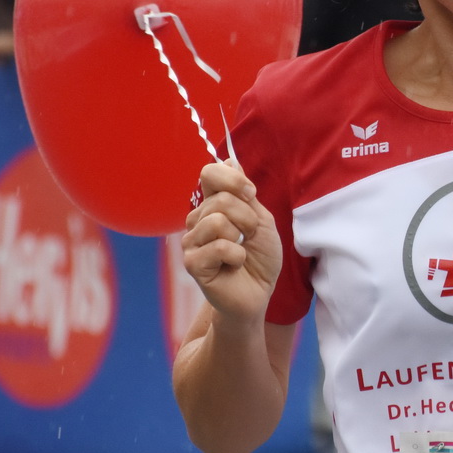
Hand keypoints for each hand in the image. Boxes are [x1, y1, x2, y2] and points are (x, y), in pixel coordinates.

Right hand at [182, 159, 281, 325]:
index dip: (233, 179)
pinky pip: (219, 246)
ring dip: (241, 237)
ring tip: (241, 252)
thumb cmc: (260, 258)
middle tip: (250, 237)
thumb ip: (244, 193)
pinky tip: (233, 266)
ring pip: (217, 221)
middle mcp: (197, 220)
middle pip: (220, 199)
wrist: (259, 293)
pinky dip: (236, 256)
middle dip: (246, 218)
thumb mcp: (260, 220)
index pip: (209, 174)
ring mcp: (191, 241)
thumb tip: (229, 159)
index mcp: (212, 205)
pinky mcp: (192, 263)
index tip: (251, 194)